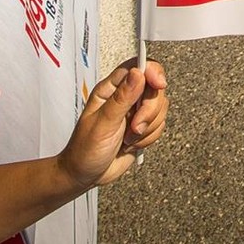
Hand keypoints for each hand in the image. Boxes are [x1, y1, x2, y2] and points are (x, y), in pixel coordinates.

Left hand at [57, 61, 168, 188]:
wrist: (84, 175)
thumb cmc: (84, 150)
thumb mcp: (102, 123)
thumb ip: (121, 98)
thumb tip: (137, 73)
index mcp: (110, 90)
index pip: (137, 67)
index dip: (152, 72)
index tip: (159, 84)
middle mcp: (124, 97)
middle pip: (154, 88)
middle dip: (149, 111)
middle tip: (134, 126)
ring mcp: (134, 112)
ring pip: (160, 108)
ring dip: (148, 128)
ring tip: (128, 138)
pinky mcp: (142, 127)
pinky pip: (160, 125)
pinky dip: (149, 138)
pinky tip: (132, 144)